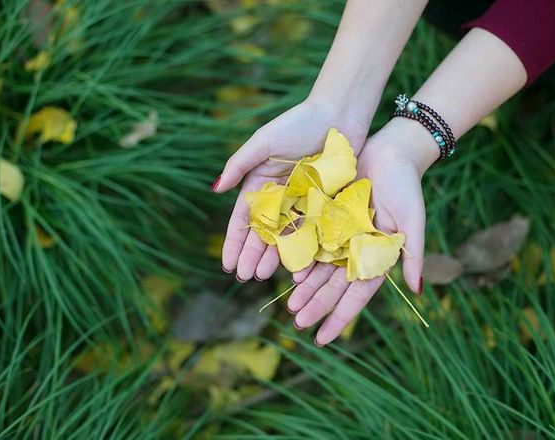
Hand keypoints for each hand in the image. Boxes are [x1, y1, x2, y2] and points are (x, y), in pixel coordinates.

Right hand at [214, 98, 368, 281]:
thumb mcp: (263, 142)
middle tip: (245, 277)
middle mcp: (282, 198)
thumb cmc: (299, 123)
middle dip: (252, 256)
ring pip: (287, 238)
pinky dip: (305, 249)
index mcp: (262, 184)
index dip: (235, 243)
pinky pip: (313, 232)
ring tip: (264, 276)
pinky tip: (297, 266)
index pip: (244, 220)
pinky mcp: (327, 206)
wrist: (339, 115)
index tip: (228, 264)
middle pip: (263, 234)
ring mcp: (304, 204)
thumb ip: (240, 164)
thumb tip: (215, 189)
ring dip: (274, 258)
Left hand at [287, 117, 439, 345]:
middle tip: (298, 322)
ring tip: (290, 305)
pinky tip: (289, 271)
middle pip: (333, 285)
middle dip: (317, 304)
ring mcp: (339, 234)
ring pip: (319, 267)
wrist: (391, 151)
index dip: (341, 316)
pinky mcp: (325, 216)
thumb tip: (418, 291)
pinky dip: (301, 256)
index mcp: (376, 256)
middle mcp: (356, 249)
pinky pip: (310, 240)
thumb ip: (413, 254)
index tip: (324, 339)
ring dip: (305, 287)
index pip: (357, 294)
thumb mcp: (412, 221)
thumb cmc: (407, 186)